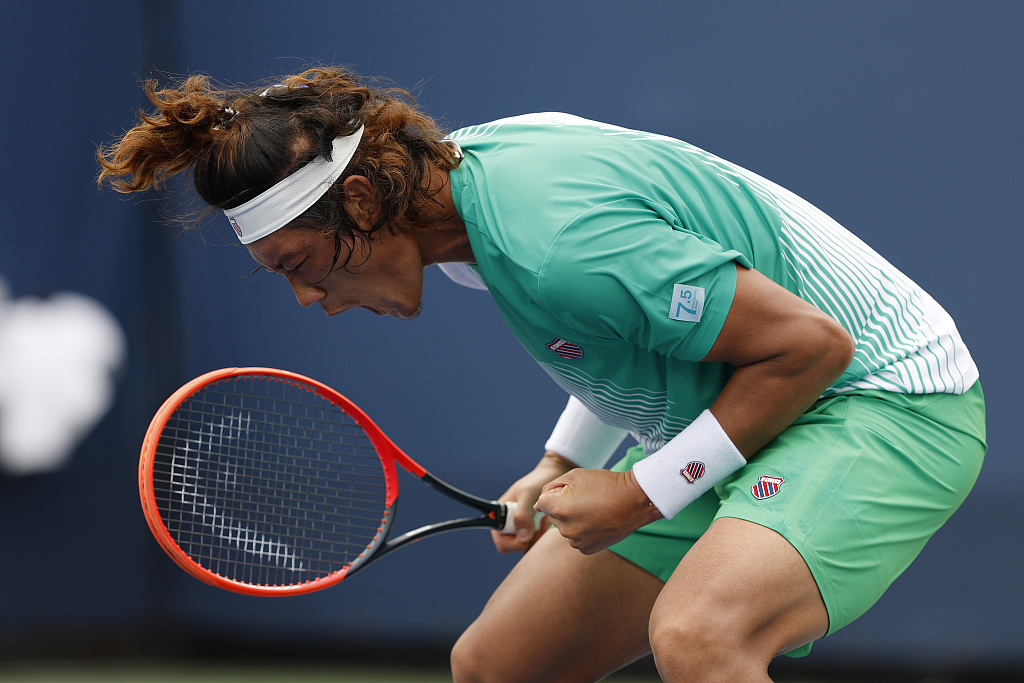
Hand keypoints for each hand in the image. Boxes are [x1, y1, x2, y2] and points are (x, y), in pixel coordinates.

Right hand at [491, 452, 576, 553]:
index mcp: (501, 515)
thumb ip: (522, 515)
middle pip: (515, 547)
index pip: (501, 542)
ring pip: (528, 546)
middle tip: (539, 525)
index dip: (513, 543)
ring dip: (538, 537)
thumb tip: (522, 538)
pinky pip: (537, 541)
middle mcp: (510, 524)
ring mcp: (523, 528)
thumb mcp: (528, 494)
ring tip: (544, 520)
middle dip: (529, 540)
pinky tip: (548, 522)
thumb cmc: (537, 480)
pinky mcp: (535, 529)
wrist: (554, 475)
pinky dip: (544, 535)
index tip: (527, 534)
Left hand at [534, 468, 662, 554]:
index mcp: (559, 509)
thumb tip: (537, 505)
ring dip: (573, 519)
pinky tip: (598, 521)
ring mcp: (577, 541)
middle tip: (586, 499)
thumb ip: (550, 488)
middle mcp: (565, 529)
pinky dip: (584, 530)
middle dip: (562, 507)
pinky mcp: (588, 549)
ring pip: (565, 527)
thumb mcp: (574, 475)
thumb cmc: (604, 484)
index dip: (556, 493)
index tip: (574, 491)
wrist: (634, 501)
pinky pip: (577, 538)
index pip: (542, 502)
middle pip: (553, 516)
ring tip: (594, 509)